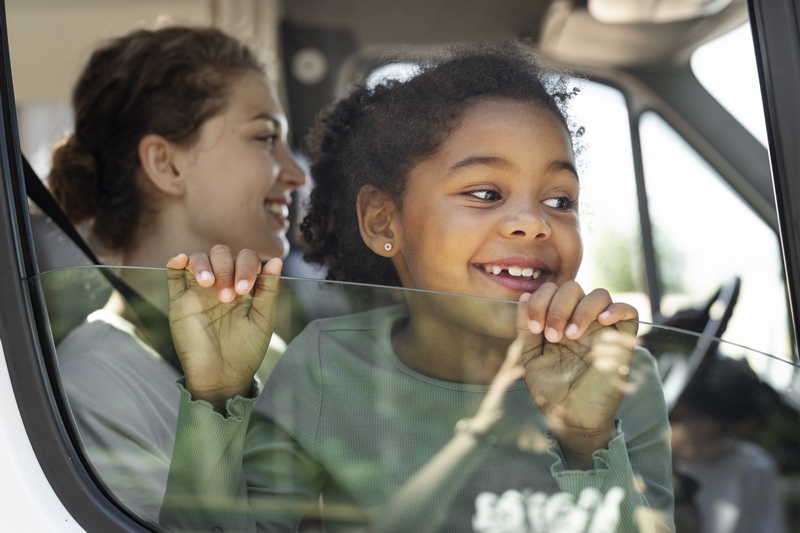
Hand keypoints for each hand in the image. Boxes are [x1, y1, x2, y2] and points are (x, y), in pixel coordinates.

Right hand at [166, 245, 281, 410]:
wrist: (221, 376)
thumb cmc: (246, 351)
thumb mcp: (263, 320)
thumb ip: (268, 290)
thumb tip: (277, 260)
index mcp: (244, 286)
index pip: (245, 258)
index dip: (247, 266)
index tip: (245, 290)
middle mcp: (222, 284)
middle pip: (221, 253)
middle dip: (226, 268)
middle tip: (228, 296)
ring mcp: (199, 291)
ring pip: (198, 259)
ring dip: (204, 265)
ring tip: (209, 285)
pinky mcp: (179, 301)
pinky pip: (173, 275)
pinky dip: (176, 262)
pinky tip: (181, 261)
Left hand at [515, 282, 637, 467]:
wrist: (572, 418)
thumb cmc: (550, 390)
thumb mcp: (530, 356)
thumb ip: (525, 327)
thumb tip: (523, 296)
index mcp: (557, 321)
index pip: (552, 290)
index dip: (540, 300)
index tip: (534, 327)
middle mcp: (580, 321)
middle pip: (574, 288)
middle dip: (557, 306)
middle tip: (552, 335)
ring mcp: (602, 330)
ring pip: (600, 295)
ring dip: (581, 309)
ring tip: (571, 335)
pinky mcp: (622, 342)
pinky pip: (630, 312)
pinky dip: (616, 308)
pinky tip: (601, 321)